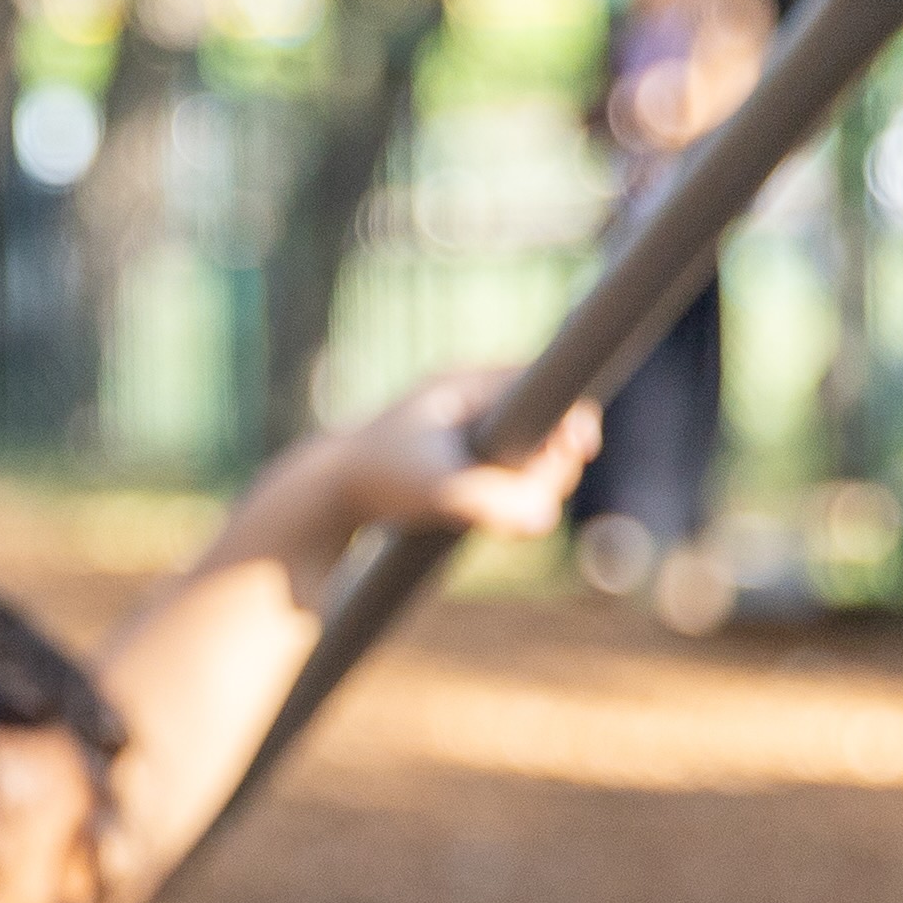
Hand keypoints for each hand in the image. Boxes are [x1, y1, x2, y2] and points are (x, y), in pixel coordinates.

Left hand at [321, 367, 598, 540]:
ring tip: (517, 514)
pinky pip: (511, 473)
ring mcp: (467, 429)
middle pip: (546, 422)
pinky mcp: (461, 460)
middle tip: (536, 499)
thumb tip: (542, 519)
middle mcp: (471, 399)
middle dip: (552, 463)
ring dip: (537, 485)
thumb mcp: (436, 489)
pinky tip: (506, 520)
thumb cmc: (376, 481)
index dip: (570, 416)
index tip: (578, 448)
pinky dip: (517, 497)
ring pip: (531, 453)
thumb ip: (490, 501)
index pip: (544, 384)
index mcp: (467, 383)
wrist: (324, 497)